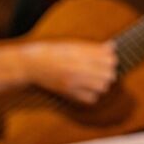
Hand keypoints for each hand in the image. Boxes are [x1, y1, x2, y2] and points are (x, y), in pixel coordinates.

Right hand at [0, 41, 117, 103]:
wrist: (31, 64)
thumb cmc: (51, 52)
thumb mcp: (72, 44)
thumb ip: (93, 47)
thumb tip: (112, 46)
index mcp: (81, 52)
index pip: (110, 58)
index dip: (110, 59)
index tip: (104, 59)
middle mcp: (79, 66)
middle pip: (109, 73)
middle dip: (107, 72)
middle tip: (100, 71)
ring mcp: (74, 80)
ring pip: (103, 87)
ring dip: (102, 84)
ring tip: (93, 80)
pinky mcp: (69, 92)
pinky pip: (92, 98)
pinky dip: (92, 95)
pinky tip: (85, 90)